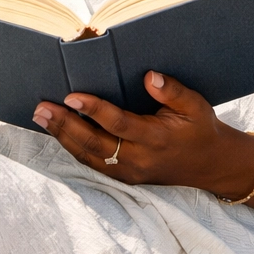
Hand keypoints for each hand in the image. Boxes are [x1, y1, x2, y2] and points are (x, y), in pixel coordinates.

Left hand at [33, 72, 253, 199]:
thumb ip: (173, 91)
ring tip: (42, 117)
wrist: (211, 165)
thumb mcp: (196, 105)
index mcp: (156, 138)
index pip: (118, 124)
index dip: (94, 110)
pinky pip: (94, 164)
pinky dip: (73, 148)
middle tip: (42, 107)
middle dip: (65, 125)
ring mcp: (130, 172)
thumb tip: (149, 76)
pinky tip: (58, 133)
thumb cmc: (201, 129)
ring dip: (63, 137)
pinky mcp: (125, 177)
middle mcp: (140, 159)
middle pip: (95, 144)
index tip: (71, 95)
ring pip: (89, 157)